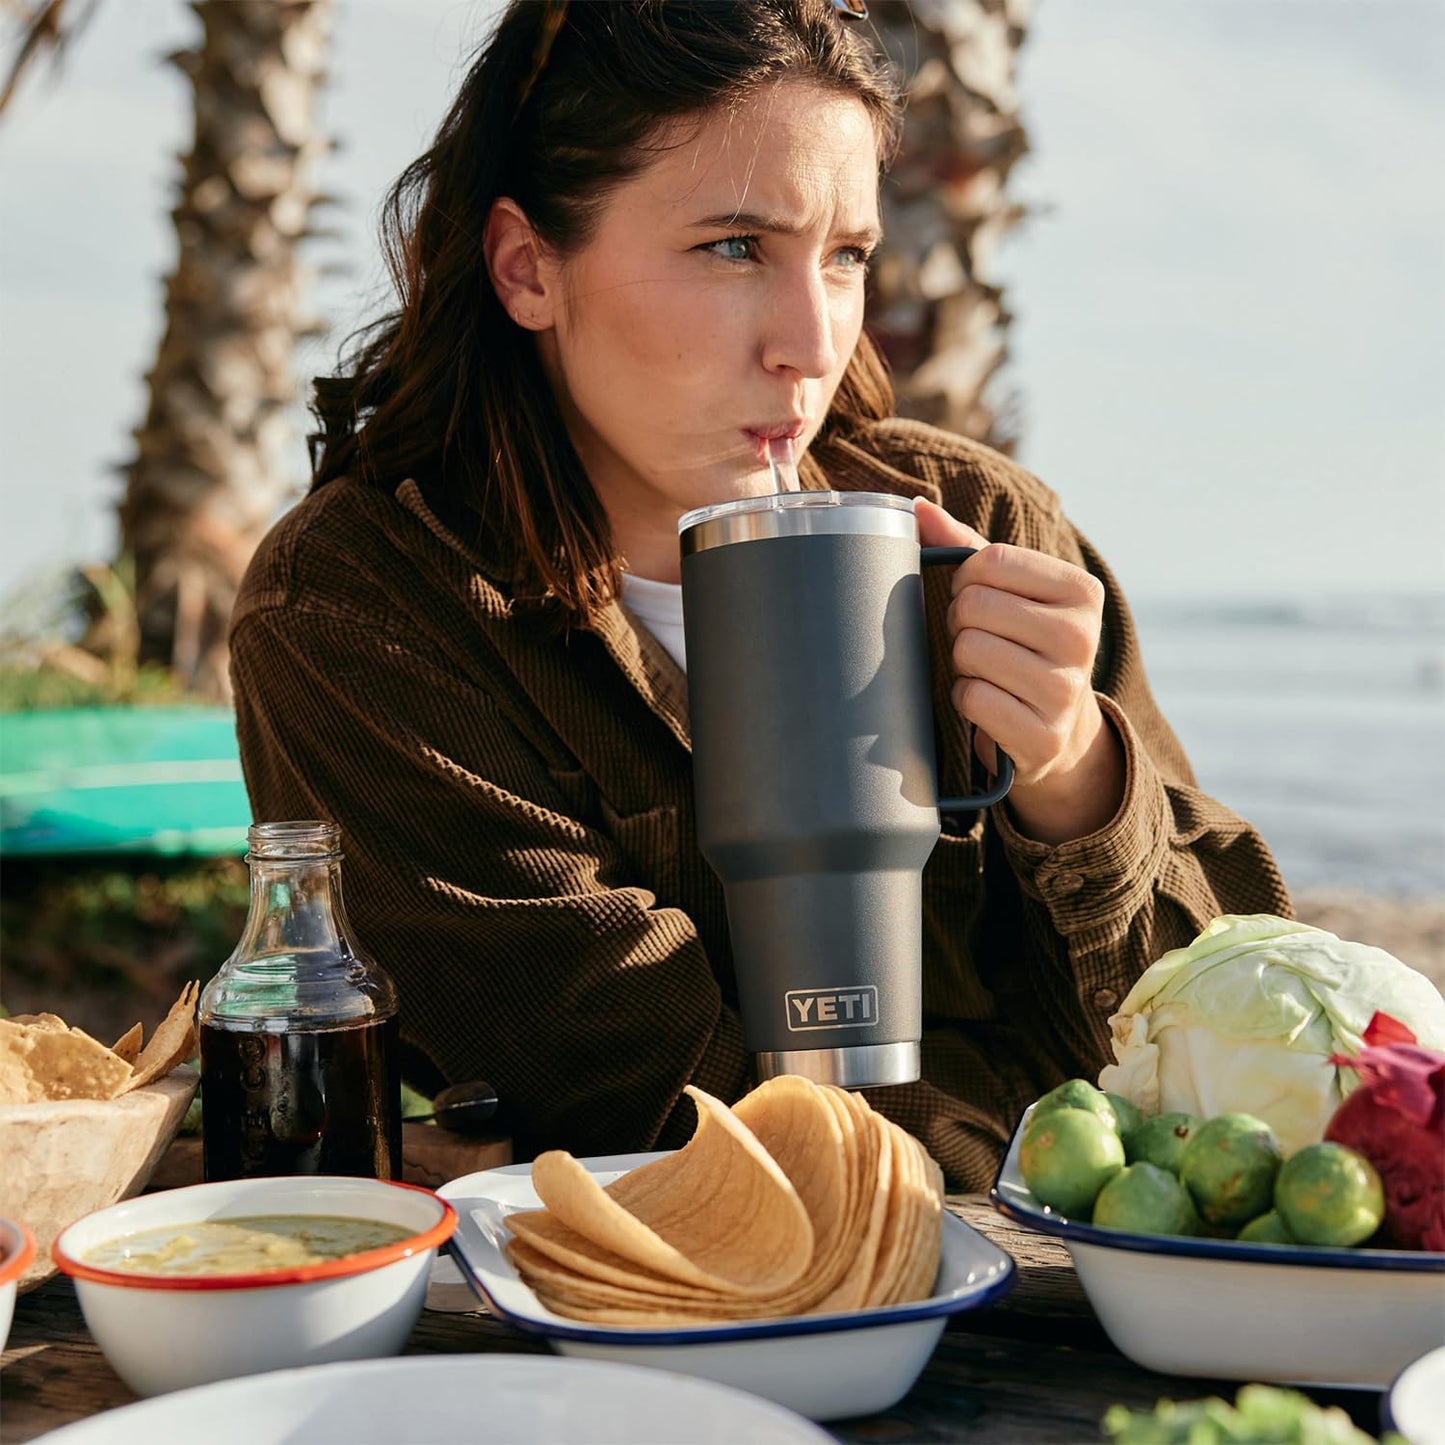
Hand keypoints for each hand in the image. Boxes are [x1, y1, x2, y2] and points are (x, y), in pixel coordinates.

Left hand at [915, 498, 1124, 844]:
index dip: (965, 580)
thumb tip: (916, 507)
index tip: (978, 598)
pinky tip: (990, 703)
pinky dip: (967, 699)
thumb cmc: (1022, 644)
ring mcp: (1066, 690)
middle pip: (974, 606)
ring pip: (969, 651)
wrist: (1058, 729)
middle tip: (981, 638)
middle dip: (961, 623)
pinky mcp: (1043, 735)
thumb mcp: (1009, 591)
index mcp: (1081, 590)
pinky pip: (972, 698)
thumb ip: (964, 545)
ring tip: (987, 670)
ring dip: (963, 663)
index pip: (989, 561)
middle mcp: (1083, 637)